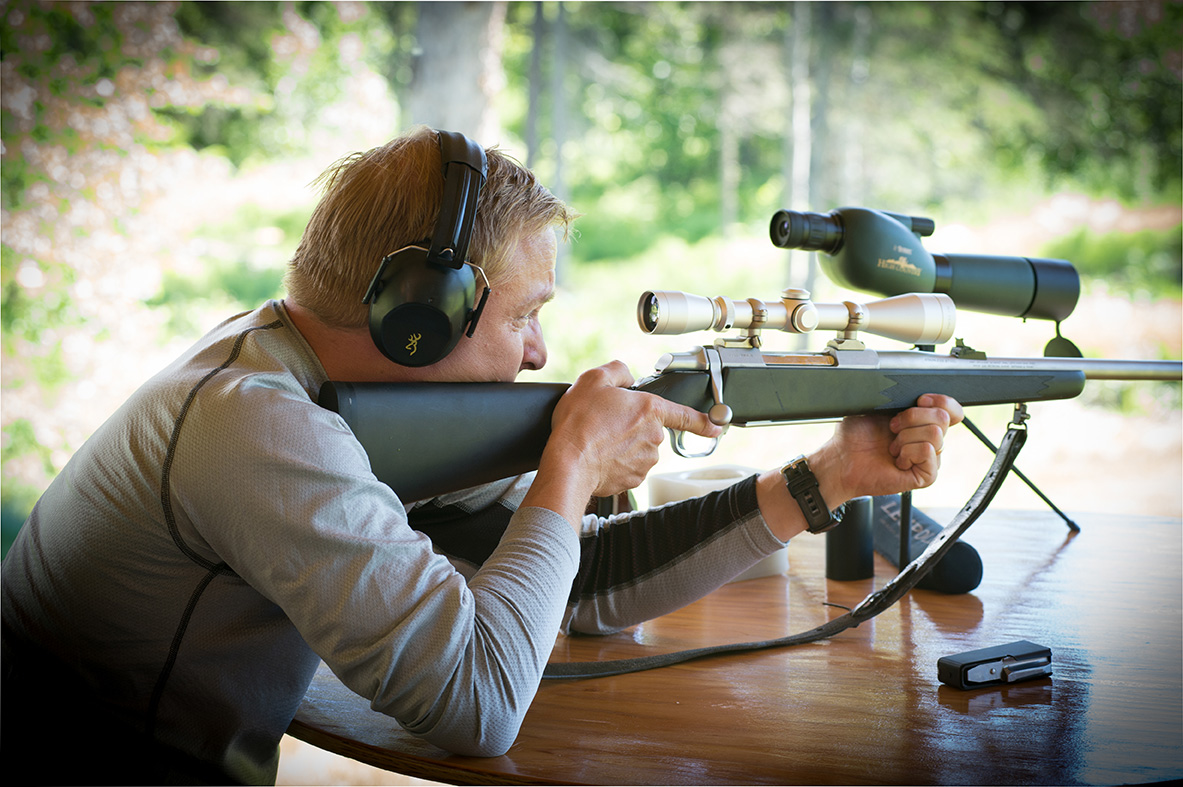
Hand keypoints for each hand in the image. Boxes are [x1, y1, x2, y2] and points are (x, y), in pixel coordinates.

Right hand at [524, 361, 722, 526]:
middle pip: (649, 429)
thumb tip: (627, 376)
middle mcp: (653, 437)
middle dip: (631, 426)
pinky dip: (615, 462)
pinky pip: (628, 467)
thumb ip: (617, 370)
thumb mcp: (594, 379)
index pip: (684, 414)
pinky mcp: (632, 479)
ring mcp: (645, 461)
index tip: (716, 427)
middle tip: (604, 423)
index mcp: (650, 409)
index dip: (702, 421)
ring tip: (598, 440)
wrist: (568, 463)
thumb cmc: (580, 423)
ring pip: (638, 449)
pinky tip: (598, 456)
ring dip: (622, 445)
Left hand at [756, 394, 962, 540]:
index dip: (940, 401)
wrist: (841, 460)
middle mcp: (927, 440)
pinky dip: (907, 451)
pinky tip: (896, 459)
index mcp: (920, 423)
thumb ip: (902, 398)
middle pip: (943, 417)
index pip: (952, 409)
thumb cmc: (854, 437)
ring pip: (935, 434)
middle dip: (912, 417)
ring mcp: (928, 459)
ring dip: (906, 436)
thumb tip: (922, 392)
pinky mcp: (925, 475)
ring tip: (891, 447)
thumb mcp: (878, 406)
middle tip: (892, 428)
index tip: (918, 400)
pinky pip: (928, 451)